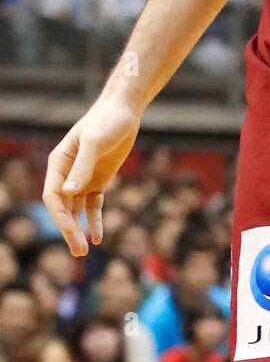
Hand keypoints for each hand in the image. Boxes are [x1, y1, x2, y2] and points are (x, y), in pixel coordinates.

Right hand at [43, 94, 142, 256]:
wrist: (125, 109)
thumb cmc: (107, 120)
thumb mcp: (95, 142)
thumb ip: (82, 166)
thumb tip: (68, 193)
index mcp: (59, 163)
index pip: (52, 196)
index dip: (60, 217)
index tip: (71, 233)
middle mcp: (67, 173)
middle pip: (62, 207)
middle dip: (68, 229)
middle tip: (78, 252)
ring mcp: (83, 177)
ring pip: (76, 210)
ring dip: (78, 229)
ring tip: (83, 252)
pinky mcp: (99, 180)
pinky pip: (93, 205)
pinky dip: (94, 221)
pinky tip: (97, 238)